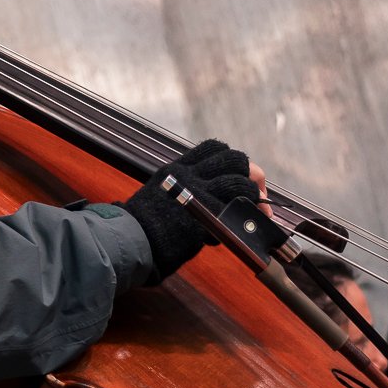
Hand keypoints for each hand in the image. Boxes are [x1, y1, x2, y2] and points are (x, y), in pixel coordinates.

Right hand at [121, 140, 261, 282]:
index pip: (215, 148)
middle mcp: (191, 176)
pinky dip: (238, 225)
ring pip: (241, 184)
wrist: (129, 240)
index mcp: (180, 167)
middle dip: (253, 177)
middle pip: (236, 160)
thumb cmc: (144, 222)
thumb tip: (214, 190)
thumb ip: (186, 185)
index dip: (234, 161)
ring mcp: (199, 196)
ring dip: (254, 200)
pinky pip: (233, 215)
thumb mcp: (162, 190)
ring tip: (253, 217)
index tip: (240, 176)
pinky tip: (230, 235)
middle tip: (258, 198)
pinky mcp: (204, 218)